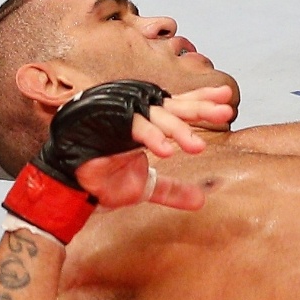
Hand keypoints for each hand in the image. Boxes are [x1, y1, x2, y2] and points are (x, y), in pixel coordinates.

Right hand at [71, 85, 234, 211]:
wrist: (71, 187)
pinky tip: (167, 151)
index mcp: (149, 124)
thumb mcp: (146, 187)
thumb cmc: (106, 180)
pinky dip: (151, 138)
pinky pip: (134, 127)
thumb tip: (201, 201)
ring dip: (179, 130)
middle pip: (175, 107)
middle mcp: (139, 116)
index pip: (180, 106)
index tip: (227, 98)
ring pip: (158, 116)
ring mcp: (124, 118)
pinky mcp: (108, 125)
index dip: (202, 101)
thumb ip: (173, 190)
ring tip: (199, 147)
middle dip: (201, 109)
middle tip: (226, 112)